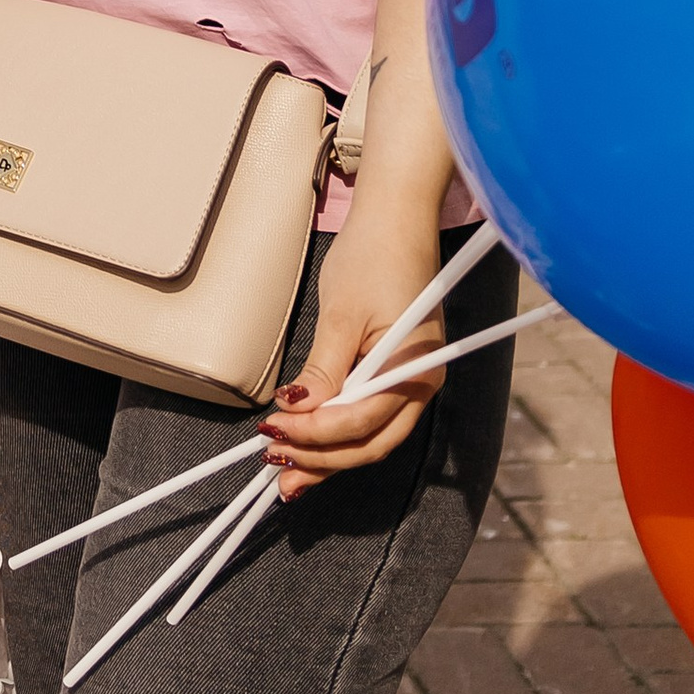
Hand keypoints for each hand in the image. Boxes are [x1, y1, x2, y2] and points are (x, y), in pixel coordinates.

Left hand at [262, 199, 448, 485]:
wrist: (397, 219)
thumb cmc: (374, 257)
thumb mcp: (342, 313)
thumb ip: (324, 367)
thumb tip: (297, 410)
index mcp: (414, 370)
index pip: (361, 421)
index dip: (316, 436)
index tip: (273, 432)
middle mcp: (420, 385)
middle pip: (369, 442)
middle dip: (320, 460)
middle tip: (274, 466)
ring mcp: (411, 382)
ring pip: (369, 437)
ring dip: (327, 456)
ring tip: (285, 473)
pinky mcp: (396, 375)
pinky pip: (368, 418)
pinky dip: (337, 434)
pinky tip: (309, 447)